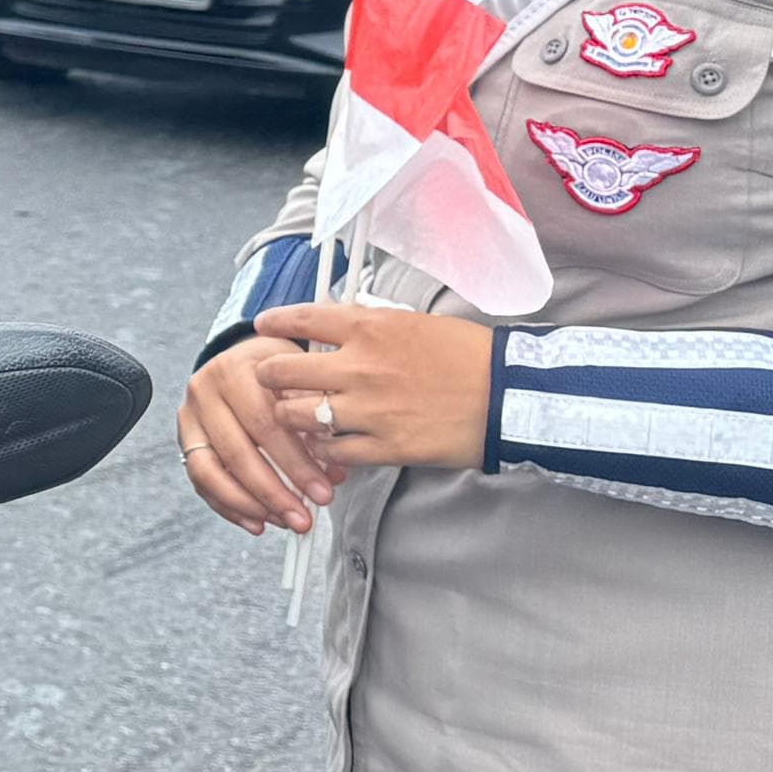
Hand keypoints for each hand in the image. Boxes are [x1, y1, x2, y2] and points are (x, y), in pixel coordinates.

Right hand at [177, 337, 325, 536]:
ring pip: (209, 471)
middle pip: (237, 452)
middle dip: (274, 493)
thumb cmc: (280, 371)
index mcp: (236, 370)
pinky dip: (228, 507)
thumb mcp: (302, 376)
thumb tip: (332, 472)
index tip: (324, 493)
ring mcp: (189, 417)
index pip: (266, 425)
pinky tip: (257, 522)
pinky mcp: (184, 440)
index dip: (296, 464)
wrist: (245, 358)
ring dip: (249, 505)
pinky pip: (200, 481)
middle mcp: (204, 391)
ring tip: (282, 522)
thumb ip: (314, 418)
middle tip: (303, 519)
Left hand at [250, 303, 491, 481]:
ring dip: (292, 416)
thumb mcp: (418, 324)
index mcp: (371, 329)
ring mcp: (369, 411)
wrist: (510, 396)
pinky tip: (328, 445)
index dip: (275, 323)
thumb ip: (373, 328)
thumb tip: (341, 324)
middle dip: (269, 377)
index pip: (303, 319)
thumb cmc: (471, 357)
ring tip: (297, 416)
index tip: (263, 326)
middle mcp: (361, 367)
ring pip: (299, 417)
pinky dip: (325, 449)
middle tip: (269, 380)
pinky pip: (333, 452)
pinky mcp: (386, 447)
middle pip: (284, 372)